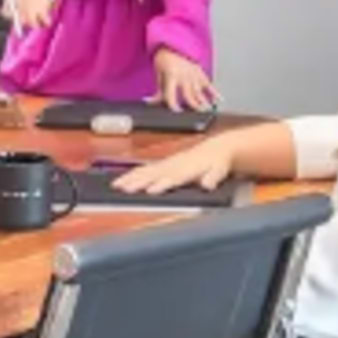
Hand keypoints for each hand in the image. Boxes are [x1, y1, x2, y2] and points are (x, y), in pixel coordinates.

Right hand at [0, 0, 59, 32]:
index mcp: (10, 6)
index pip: (6, 12)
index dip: (7, 12)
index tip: (10, 8)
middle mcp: (20, 13)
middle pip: (19, 20)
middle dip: (21, 19)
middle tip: (23, 16)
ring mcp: (31, 16)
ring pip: (32, 22)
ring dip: (35, 21)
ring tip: (37, 16)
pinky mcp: (42, 15)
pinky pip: (44, 21)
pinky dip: (46, 20)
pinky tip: (48, 17)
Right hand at [115, 133, 237, 195]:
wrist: (216, 148)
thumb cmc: (218, 162)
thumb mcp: (220, 170)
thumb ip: (213, 177)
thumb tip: (208, 184)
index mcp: (188, 168)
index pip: (173, 177)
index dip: (162, 184)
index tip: (151, 190)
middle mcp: (175, 165)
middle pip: (154, 174)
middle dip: (139, 182)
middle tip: (125, 189)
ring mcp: (167, 164)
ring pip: (146, 171)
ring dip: (131, 178)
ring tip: (117, 185)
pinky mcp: (163, 164)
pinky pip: (145, 169)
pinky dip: (132, 174)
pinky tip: (123, 180)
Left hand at [153, 48, 217, 113]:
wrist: (173, 44)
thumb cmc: (164, 59)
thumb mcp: (159, 74)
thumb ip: (159, 90)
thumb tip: (152, 102)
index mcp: (172, 76)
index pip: (172, 95)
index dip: (173, 105)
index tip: (177, 112)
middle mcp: (184, 76)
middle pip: (189, 95)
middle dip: (193, 106)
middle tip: (198, 116)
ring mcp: (193, 74)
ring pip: (199, 92)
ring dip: (204, 102)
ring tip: (207, 111)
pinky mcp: (200, 73)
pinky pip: (209, 84)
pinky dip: (215, 93)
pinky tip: (219, 100)